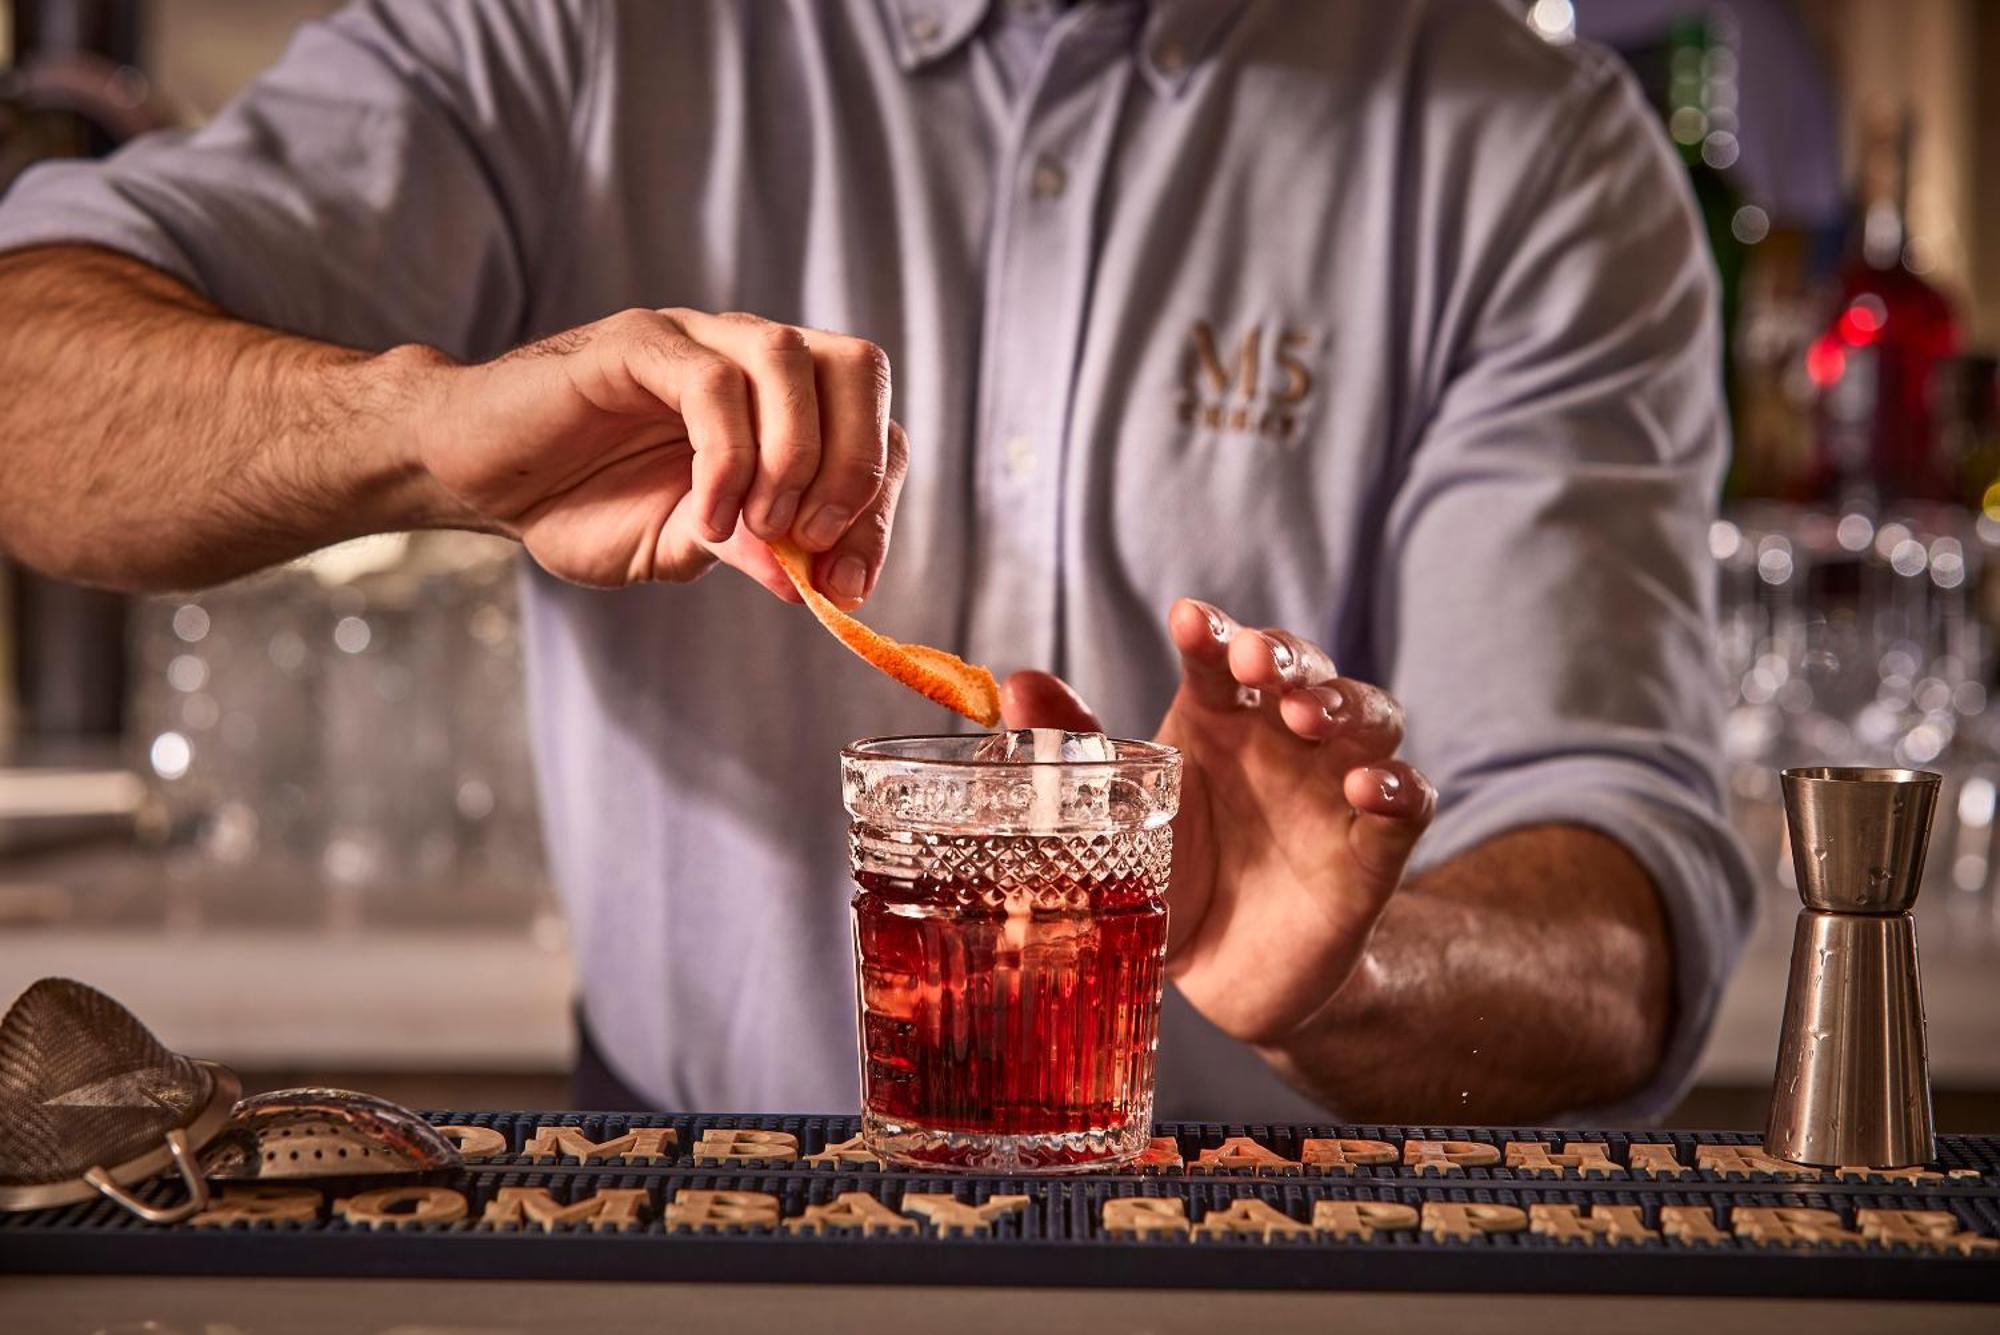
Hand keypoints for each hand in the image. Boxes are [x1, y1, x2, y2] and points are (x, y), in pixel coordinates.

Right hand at [415, 307, 906, 602]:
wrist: (479, 477)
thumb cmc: (580, 506)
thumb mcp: (678, 549)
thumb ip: (749, 555)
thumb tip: (811, 586)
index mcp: (778, 405)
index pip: (873, 428)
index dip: (878, 505)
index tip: (847, 583)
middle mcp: (748, 358)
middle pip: (856, 366)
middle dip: (857, 463)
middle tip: (816, 542)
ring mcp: (694, 339)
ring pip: (790, 358)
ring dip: (794, 456)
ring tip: (760, 528)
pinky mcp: (637, 342)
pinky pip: (709, 381)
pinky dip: (726, 459)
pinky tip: (705, 517)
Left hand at [1001, 599, 1434, 1047]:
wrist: (1226, 979)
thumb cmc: (1172, 881)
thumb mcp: (1117, 827)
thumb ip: (1079, 755)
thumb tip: (1018, 684)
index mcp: (1217, 722)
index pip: (1220, 656)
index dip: (1212, 631)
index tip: (1187, 620)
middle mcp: (1282, 740)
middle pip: (1305, 670)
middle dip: (1286, 656)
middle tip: (1256, 664)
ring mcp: (1332, 790)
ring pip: (1368, 717)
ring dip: (1344, 704)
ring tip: (1309, 716)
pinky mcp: (1372, 850)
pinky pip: (1408, 803)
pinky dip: (1398, 787)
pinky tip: (1368, 787)